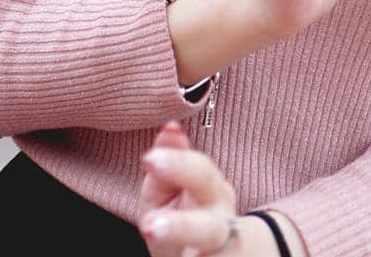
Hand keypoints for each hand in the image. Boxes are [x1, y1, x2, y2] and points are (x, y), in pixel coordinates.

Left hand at [138, 118, 240, 254]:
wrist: (215, 253)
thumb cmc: (184, 214)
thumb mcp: (170, 187)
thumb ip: (171, 159)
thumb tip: (170, 127)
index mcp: (215, 192)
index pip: (201, 173)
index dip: (177, 164)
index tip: (148, 159)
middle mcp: (223, 226)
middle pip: (209, 226)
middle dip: (182, 226)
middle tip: (147, 225)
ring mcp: (220, 254)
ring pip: (208, 252)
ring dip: (183, 245)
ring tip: (151, 238)